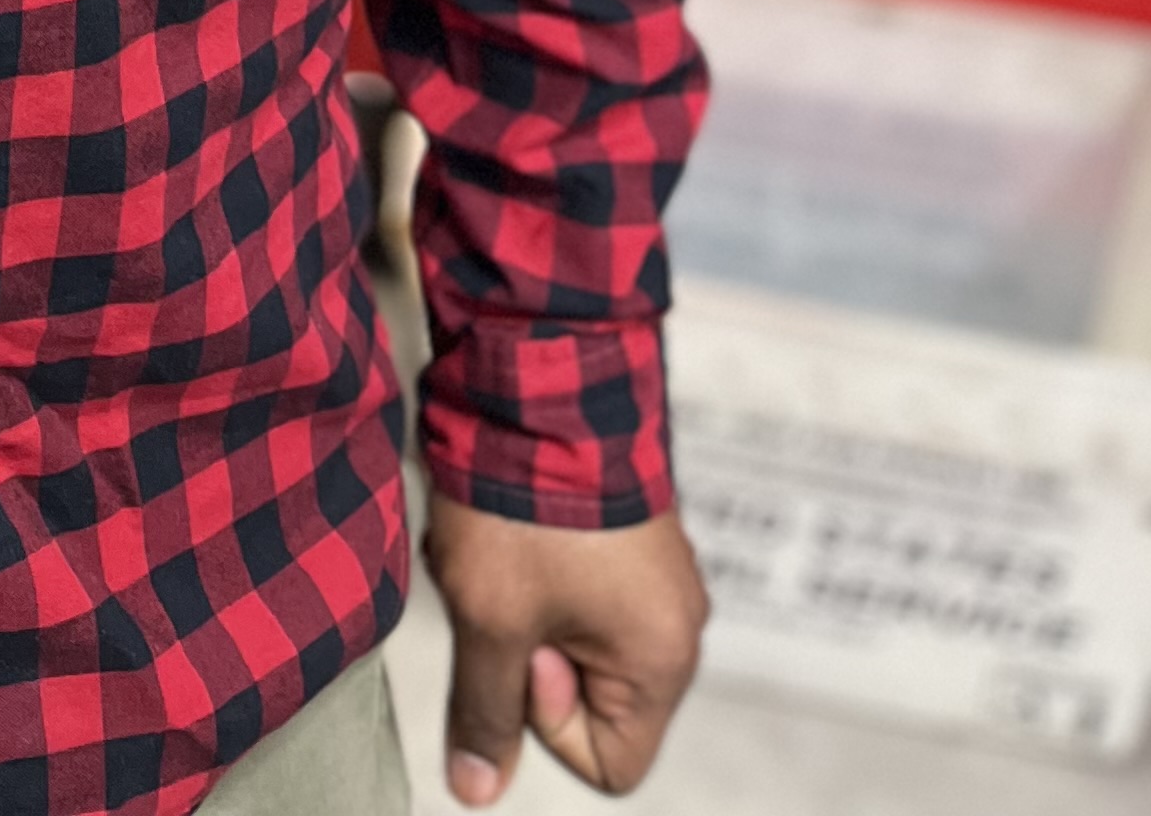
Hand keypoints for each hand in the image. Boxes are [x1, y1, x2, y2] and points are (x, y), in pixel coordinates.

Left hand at [421, 493, 706, 799]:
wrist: (538, 377)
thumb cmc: (523, 505)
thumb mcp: (492, 619)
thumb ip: (487, 711)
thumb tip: (477, 791)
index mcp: (662, 659)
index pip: (610, 761)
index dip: (549, 720)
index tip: (526, 647)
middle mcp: (674, 622)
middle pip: (589, 697)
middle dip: (526, 653)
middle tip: (501, 591)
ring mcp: (652, 573)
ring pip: (570, 636)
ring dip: (519, 606)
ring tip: (495, 549)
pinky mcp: (624, 533)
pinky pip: (572, 587)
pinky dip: (528, 568)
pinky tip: (501, 522)